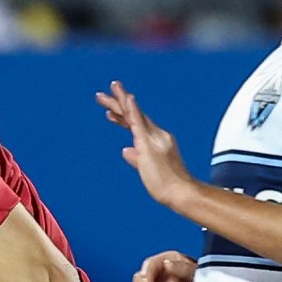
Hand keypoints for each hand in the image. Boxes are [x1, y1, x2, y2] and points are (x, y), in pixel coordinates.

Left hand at [96, 82, 197, 211]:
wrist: (181, 193)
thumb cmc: (167, 186)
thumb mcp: (147, 170)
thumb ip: (137, 158)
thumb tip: (126, 150)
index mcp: (156, 140)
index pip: (136, 124)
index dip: (122, 117)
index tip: (109, 112)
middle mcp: (156, 135)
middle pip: (134, 115)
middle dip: (118, 103)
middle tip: (101, 94)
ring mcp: (153, 139)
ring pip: (134, 115)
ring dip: (120, 101)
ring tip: (108, 89)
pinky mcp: (148, 145)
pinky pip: (139, 124)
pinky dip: (133, 110)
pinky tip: (128, 98)